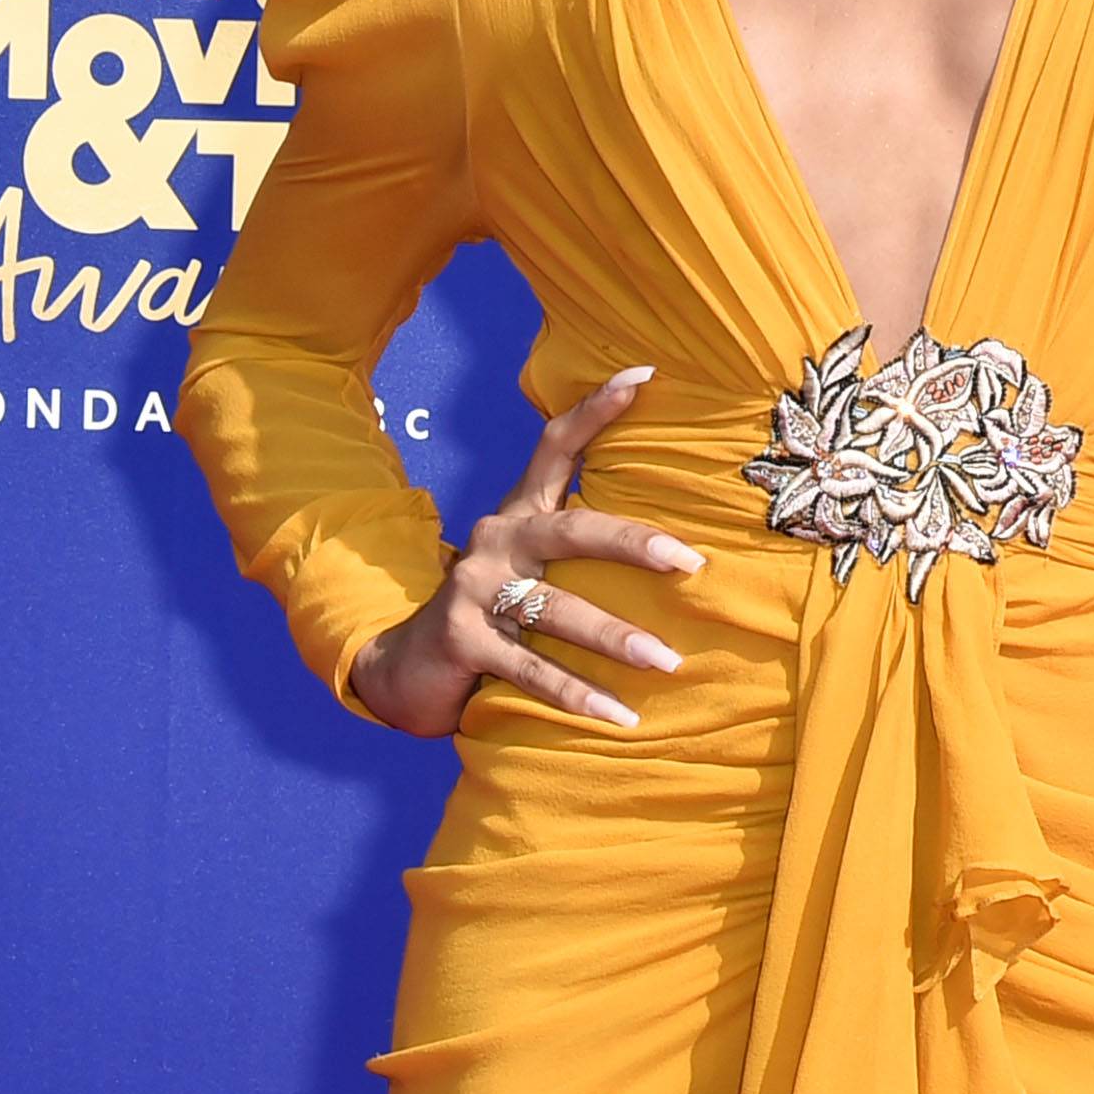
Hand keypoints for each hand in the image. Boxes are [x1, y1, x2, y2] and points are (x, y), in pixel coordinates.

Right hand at [345, 365, 705, 734]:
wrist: (402, 668)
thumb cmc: (491, 612)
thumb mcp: (527, 569)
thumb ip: (575, 547)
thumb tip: (674, 542)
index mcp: (517, 516)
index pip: (555, 447)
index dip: (595, 410)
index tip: (645, 377)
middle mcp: (496, 541)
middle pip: (572, 530)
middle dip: (634, 543)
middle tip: (691, 563)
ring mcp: (475, 590)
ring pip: (557, 610)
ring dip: (616, 639)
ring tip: (667, 662)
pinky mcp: (463, 642)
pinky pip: (531, 672)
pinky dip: (579, 696)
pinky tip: (620, 716)